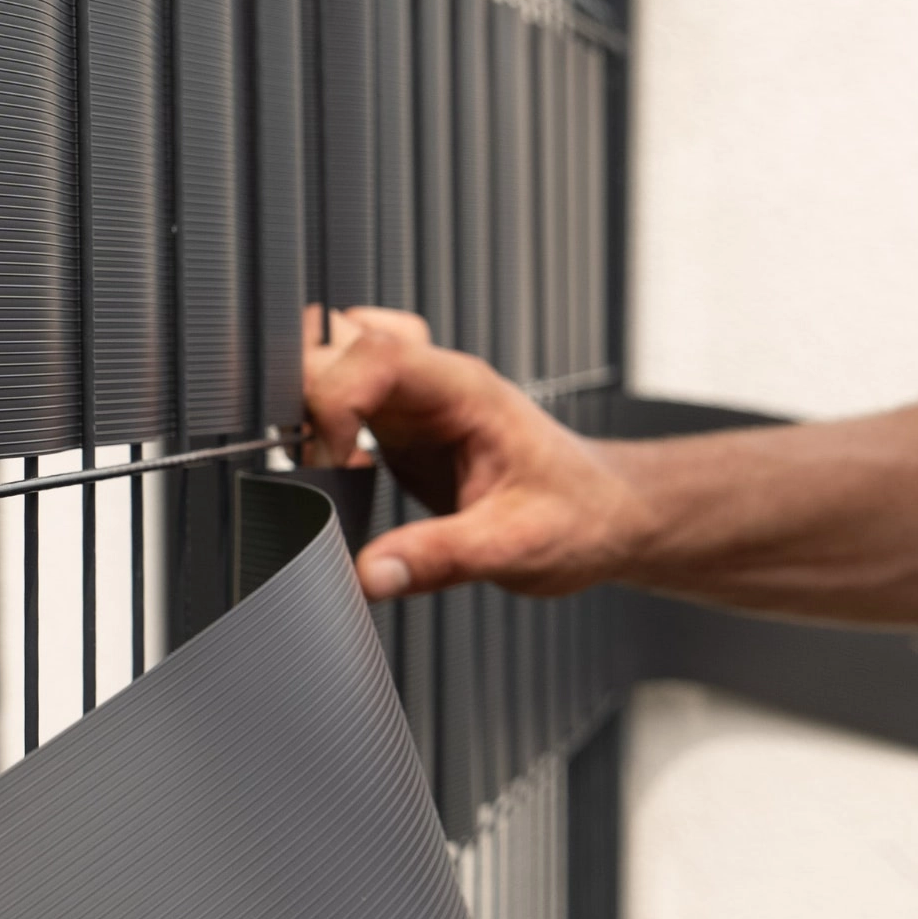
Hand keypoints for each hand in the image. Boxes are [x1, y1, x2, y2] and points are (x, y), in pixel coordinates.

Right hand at [300, 305, 654, 601]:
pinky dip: (324, 427)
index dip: (335, 402)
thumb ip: (438, 559)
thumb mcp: (516, 547)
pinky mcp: (402, 428)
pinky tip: (337, 472)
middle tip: (320, 468)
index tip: (333, 463)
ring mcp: (415, 401)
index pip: (375, 355)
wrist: (609, 516)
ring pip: (334, 360)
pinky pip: (344, 400)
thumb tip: (367, 577)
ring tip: (325, 466)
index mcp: (464, 390)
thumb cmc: (582, 516)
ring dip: (312, 404)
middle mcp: (434, 384)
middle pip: (340, 341)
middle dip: (309, 397)